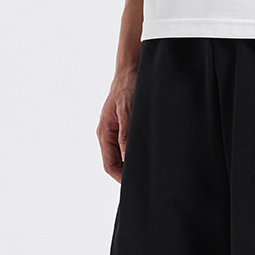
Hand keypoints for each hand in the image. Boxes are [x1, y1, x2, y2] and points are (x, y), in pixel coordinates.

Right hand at [96, 67, 138, 181]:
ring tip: (149, 170)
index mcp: (105, 133)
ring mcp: (116, 132)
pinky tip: (149, 155)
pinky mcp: (125, 128)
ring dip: (134, 163)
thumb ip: (126, 136)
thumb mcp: (128, 112)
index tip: (136, 185)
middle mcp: (108, 135)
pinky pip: (129, 147)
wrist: (132, 69)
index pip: (110, 165)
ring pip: (123, 157)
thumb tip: (127, 160)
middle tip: (147, 180)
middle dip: (128, 173)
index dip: (122, 178)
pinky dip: (137, 153)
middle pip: (116, 164)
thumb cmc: (128, 87)